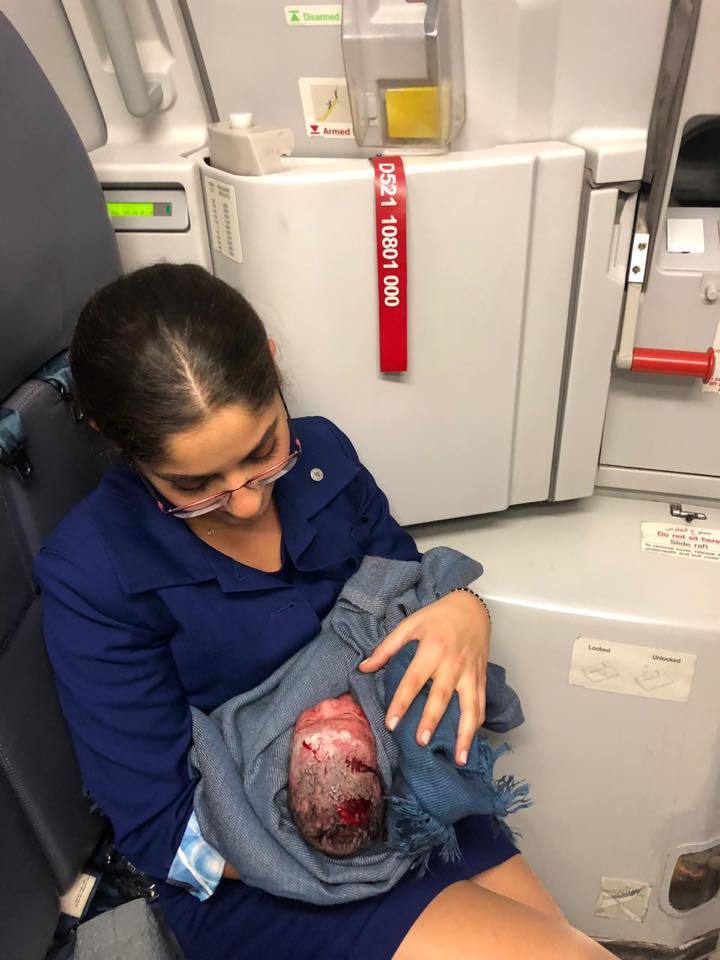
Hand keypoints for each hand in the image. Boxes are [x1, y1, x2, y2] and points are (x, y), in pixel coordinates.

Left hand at [358, 591, 489, 764]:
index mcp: (432, 648)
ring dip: (464, 734)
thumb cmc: (436, 617)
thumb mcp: (409, 625)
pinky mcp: (481, 679)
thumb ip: (386, 648)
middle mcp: (452, 663)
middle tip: (421, 742)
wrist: (472, 609)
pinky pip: (481, 706)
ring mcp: (470, 673)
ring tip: (458, 759)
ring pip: (469, 707)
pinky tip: (469, 746)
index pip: (414, 679)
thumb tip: (363, 668)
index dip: (402, 701)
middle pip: (441, 695)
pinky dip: (477, 726)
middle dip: (432, 720)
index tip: (392, 723)